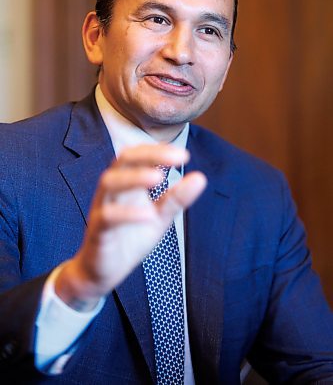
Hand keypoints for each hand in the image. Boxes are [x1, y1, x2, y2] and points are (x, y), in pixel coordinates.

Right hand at [55, 144, 206, 309]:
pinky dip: (128, 214)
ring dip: (134, 177)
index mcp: (127, 182)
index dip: (159, 150)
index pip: (139, 155)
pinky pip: (107, 217)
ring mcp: (102, 208)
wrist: (103, 271)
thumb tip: (200, 177)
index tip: (184, 155)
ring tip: (159, 178)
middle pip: (123, 159)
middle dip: (149, 155)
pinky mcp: (97, 231)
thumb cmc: (130, 238)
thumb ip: (176, 199)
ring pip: (110, 183)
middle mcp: (113, 190)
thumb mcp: (159, 217)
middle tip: (176, 158)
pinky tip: (148, 215)